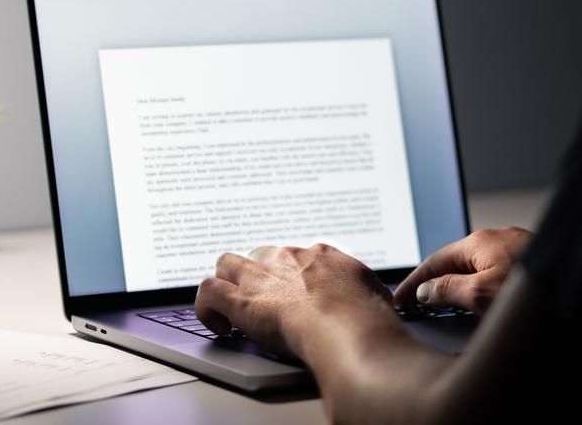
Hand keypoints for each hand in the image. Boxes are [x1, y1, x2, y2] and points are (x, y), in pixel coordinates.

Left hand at [194, 244, 397, 358]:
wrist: (346, 326)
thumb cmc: (365, 316)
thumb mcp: (374, 294)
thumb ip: (364, 291)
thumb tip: (369, 298)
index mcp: (319, 256)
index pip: (297, 258)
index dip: (294, 278)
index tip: (298, 296)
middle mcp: (286, 259)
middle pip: (260, 255)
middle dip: (259, 275)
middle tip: (267, 301)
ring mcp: (260, 277)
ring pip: (227, 263)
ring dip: (228, 282)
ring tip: (233, 306)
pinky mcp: (240, 302)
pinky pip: (208, 292)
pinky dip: (207, 308)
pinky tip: (218, 326)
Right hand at [393, 226, 533, 315]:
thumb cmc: (538, 293)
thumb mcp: (481, 295)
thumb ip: (448, 290)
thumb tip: (426, 290)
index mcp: (480, 242)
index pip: (434, 261)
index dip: (414, 282)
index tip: (400, 299)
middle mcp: (499, 240)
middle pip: (457, 262)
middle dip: (438, 283)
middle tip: (421, 306)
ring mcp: (520, 250)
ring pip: (480, 268)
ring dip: (463, 287)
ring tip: (451, 309)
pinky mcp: (535, 264)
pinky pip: (498, 274)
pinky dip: (484, 288)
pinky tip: (488, 303)